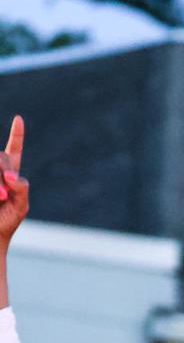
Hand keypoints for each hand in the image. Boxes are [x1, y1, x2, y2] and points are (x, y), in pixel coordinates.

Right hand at [0, 117, 26, 246]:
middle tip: (3, 196)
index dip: (16, 135)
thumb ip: (22, 188)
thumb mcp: (21, 207)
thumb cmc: (5, 223)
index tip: (18, 120)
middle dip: (3, 174)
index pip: (13, 151)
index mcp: (9, 174)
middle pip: (0, 157)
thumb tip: (11, 174)